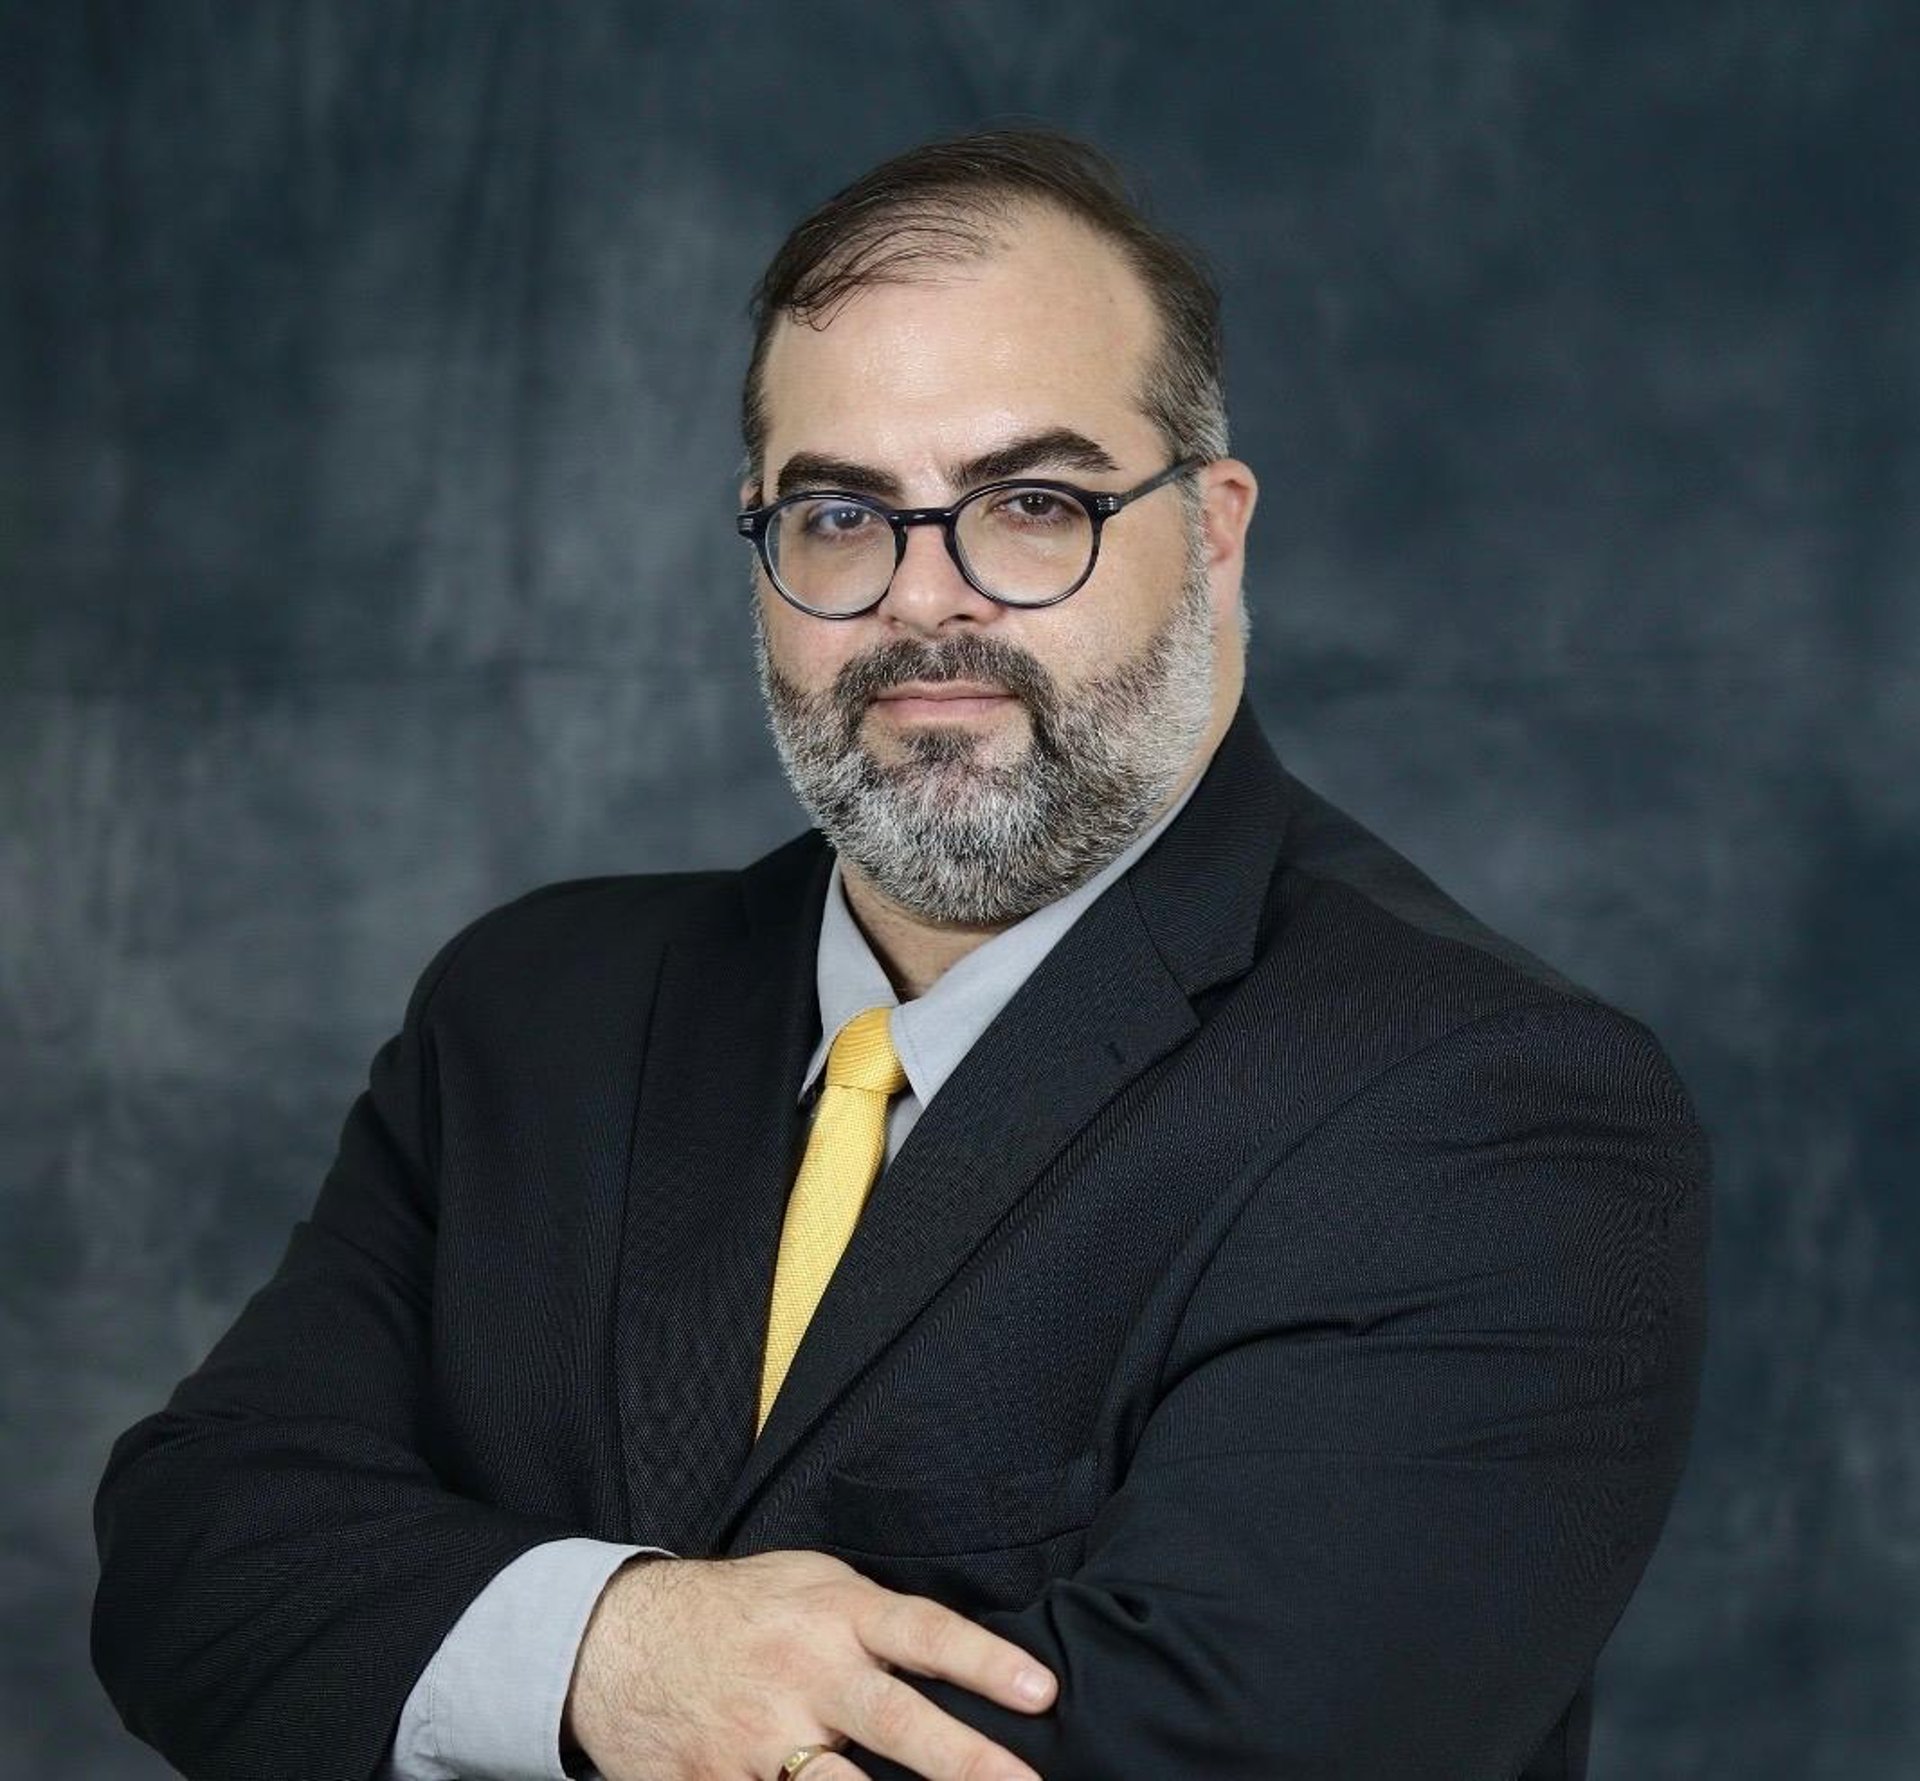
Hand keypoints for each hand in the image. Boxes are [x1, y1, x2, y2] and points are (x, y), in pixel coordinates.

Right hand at [562, 1549, 1055, 1780]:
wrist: (615, 1639)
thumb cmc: (736, 1608)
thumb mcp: (807, 1580)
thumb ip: (874, 1619)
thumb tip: (950, 1659)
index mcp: (832, 1613)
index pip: (922, 1633)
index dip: (984, 1661)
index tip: (1041, 1692)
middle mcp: (802, 1675)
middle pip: (896, 1722)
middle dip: (966, 1762)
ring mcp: (758, 1740)